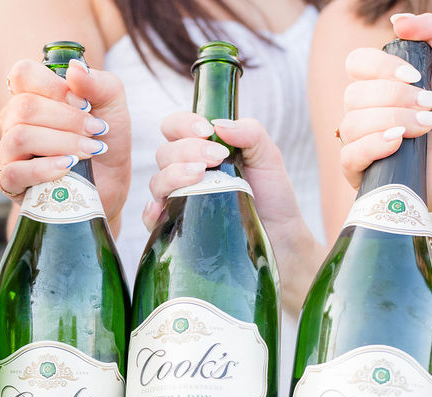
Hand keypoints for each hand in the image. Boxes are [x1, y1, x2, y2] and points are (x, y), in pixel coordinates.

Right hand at [0, 58, 130, 227]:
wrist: (109, 185)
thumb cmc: (104, 140)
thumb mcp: (112, 104)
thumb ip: (97, 83)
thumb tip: (74, 69)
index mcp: (32, 94)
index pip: (22, 74)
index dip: (54, 86)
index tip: (85, 103)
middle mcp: (14, 120)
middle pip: (25, 107)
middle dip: (68, 120)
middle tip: (98, 131)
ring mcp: (9, 151)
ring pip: (20, 137)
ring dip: (61, 143)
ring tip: (90, 152)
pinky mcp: (11, 183)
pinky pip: (15, 172)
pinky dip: (45, 168)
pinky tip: (68, 167)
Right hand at [145, 112, 326, 310]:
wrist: (280, 236)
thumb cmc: (272, 195)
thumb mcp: (268, 156)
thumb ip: (250, 133)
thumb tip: (219, 125)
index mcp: (201, 150)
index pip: (174, 127)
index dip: (183, 125)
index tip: (206, 131)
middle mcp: (185, 173)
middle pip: (164, 153)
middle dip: (187, 151)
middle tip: (217, 159)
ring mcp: (177, 200)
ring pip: (156, 182)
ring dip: (173, 175)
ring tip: (200, 178)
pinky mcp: (176, 228)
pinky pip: (151, 218)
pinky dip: (152, 212)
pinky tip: (163, 209)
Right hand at [337, 12, 431, 221]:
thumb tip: (397, 20)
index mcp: (383, 84)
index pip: (357, 63)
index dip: (382, 67)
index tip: (416, 76)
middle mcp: (368, 112)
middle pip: (354, 94)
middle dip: (396, 98)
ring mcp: (364, 143)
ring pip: (352, 123)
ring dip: (393, 121)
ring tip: (426, 128)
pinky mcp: (365, 174)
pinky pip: (348, 155)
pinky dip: (373, 145)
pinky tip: (398, 142)